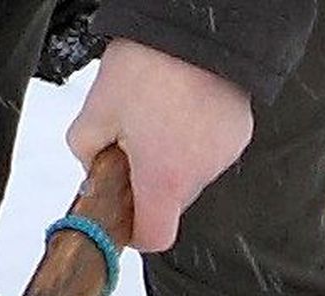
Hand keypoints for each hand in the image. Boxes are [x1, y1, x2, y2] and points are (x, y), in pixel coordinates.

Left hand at [66, 40, 255, 252]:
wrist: (193, 28)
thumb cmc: (148, 66)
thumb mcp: (95, 112)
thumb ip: (86, 153)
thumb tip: (92, 166)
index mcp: (164, 179)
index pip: (155, 237)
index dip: (135, 233)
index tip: (123, 216)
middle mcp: (201, 173)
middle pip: (171, 203)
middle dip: (149, 184)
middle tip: (132, 145)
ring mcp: (224, 153)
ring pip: (190, 174)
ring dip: (172, 158)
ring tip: (158, 116)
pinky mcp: (239, 132)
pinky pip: (210, 150)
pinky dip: (194, 139)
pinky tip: (181, 108)